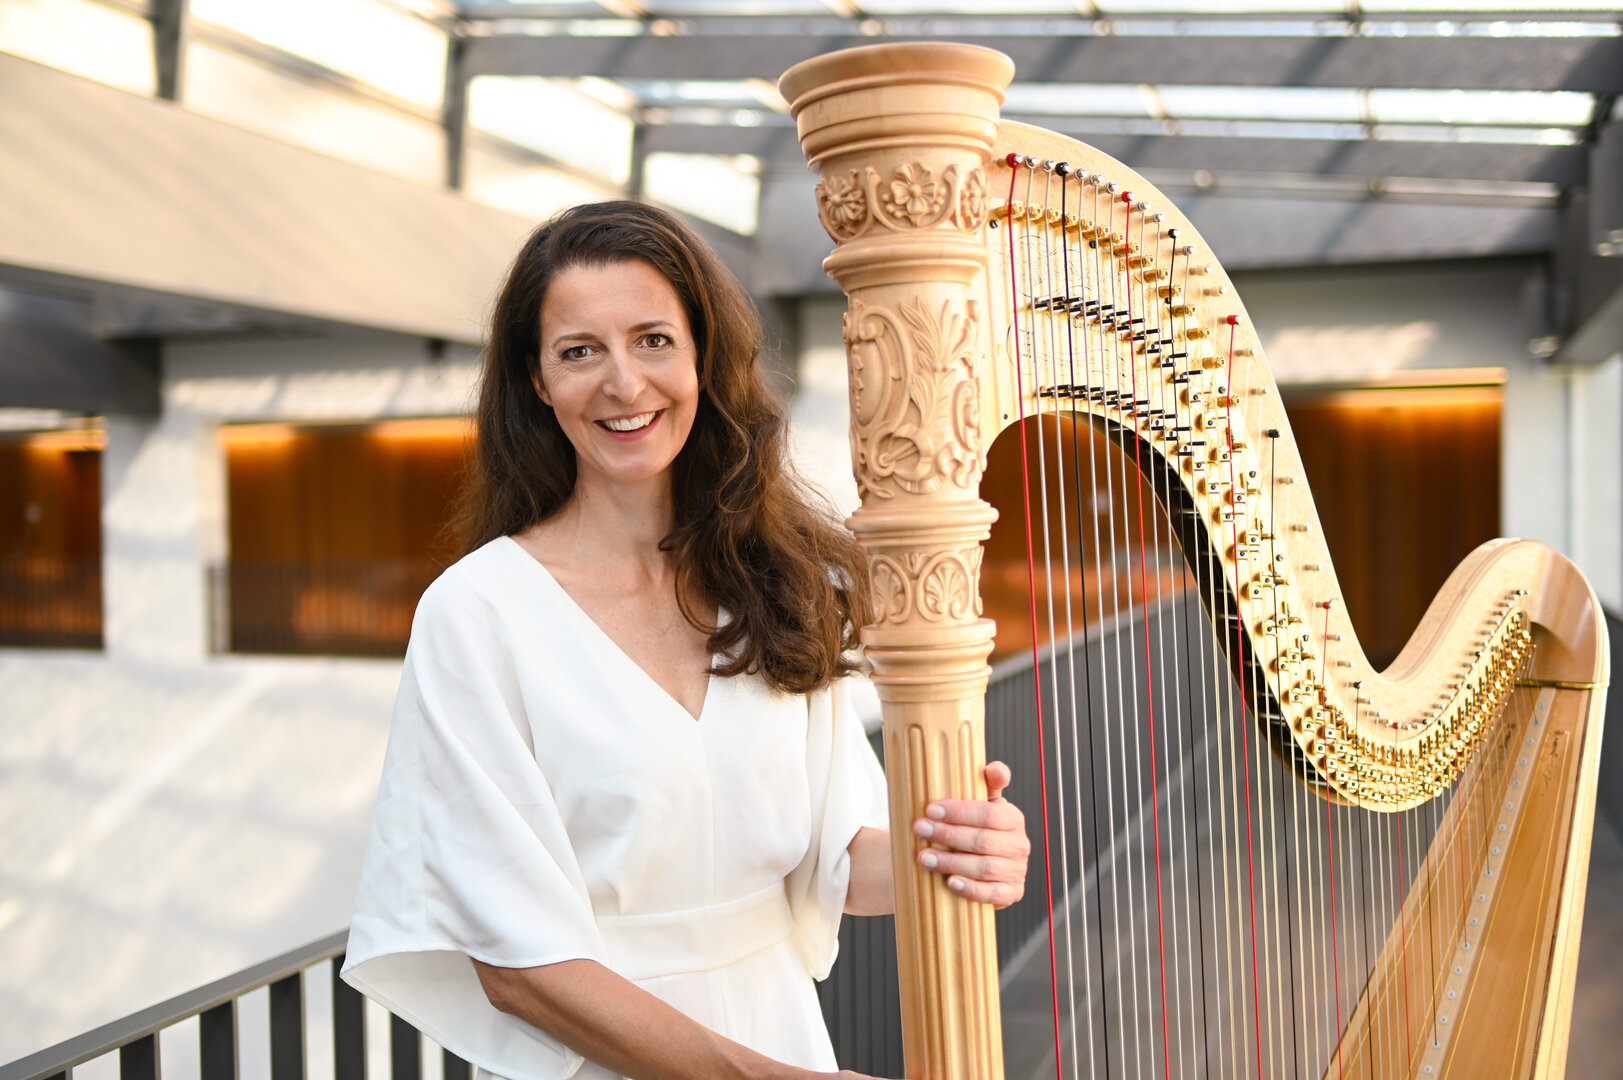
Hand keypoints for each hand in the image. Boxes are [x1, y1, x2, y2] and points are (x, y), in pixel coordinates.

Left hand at [911, 761, 1029, 907]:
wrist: (979, 862)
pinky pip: (992, 894)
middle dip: (948, 835)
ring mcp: (1017, 870)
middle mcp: (1019, 844)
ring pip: (984, 868)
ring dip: (951, 862)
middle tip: (920, 830)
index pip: (988, 813)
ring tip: (924, 858)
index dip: (959, 812)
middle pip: (983, 841)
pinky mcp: (1011, 892)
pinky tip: (950, 882)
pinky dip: (971, 889)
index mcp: (1013, 818)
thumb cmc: (976, 827)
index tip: (930, 809)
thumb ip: (987, 783)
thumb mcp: (983, 803)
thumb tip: (995, 769)